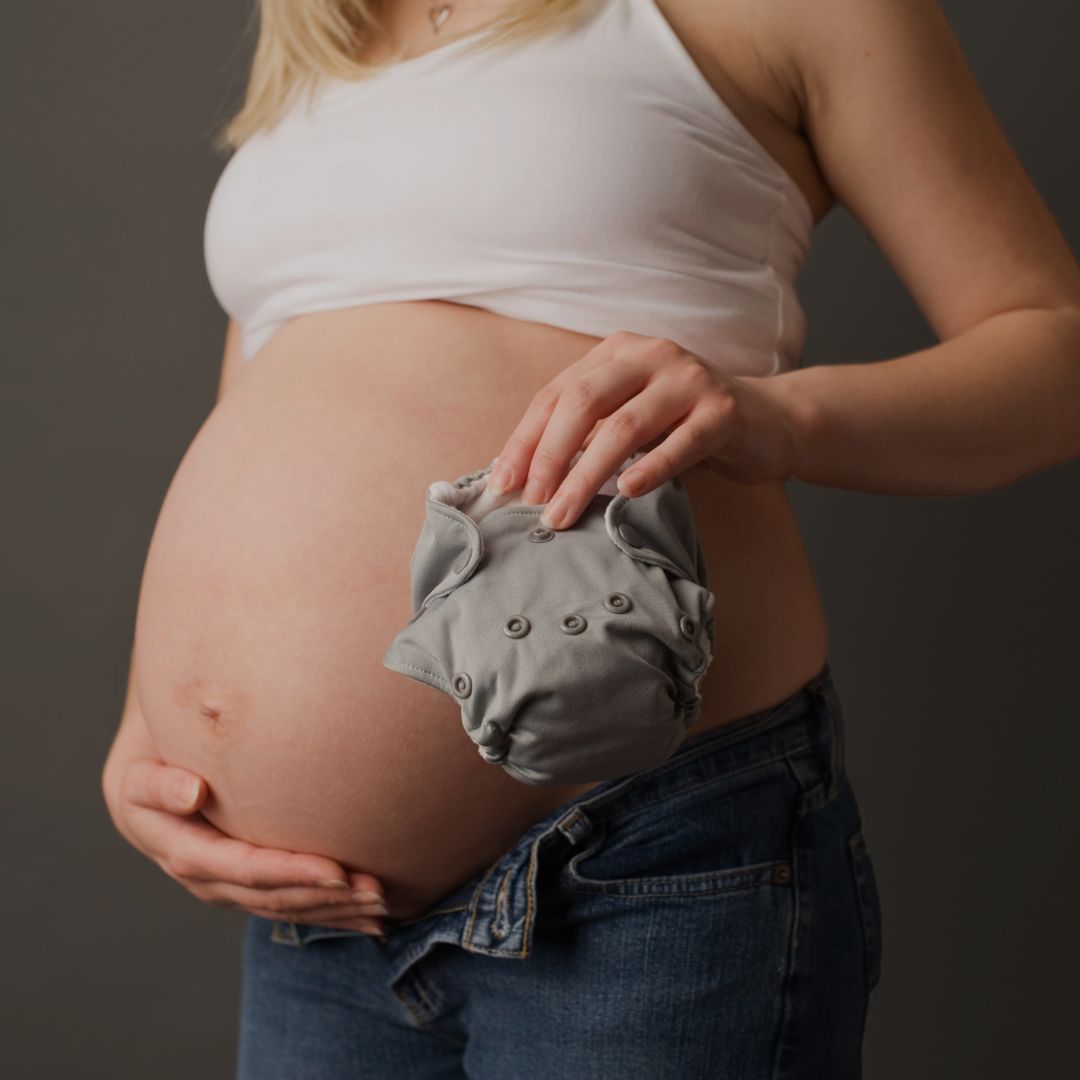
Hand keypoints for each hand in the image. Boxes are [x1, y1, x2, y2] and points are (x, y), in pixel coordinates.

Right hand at [102, 752, 387, 933]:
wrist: (148, 761)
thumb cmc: (153, 747)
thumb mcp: (141, 762)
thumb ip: (159, 782)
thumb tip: (193, 794)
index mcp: (171, 844)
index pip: (235, 866)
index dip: (284, 872)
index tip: (334, 870)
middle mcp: (196, 873)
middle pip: (264, 895)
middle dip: (321, 897)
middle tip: (374, 892)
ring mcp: (219, 882)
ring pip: (280, 906)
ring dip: (331, 911)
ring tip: (380, 907)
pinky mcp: (241, 882)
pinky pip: (285, 903)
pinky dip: (327, 912)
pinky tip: (368, 918)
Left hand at [486, 331, 805, 529]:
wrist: (768, 421)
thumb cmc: (685, 426)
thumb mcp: (631, 417)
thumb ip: (587, 431)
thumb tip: (523, 477)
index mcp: (618, 352)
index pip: (557, 393)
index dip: (525, 440)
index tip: (502, 484)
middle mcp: (651, 355)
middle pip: (583, 403)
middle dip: (549, 456)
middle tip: (533, 502)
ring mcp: (690, 380)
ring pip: (625, 426)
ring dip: (587, 474)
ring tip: (564, 513)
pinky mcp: (724, 410)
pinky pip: (681, 442)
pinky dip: (651, 468)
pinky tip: (626, 492)